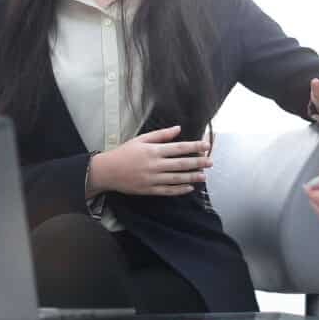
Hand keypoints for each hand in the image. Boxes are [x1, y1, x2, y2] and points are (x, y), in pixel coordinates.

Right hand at [88, 126, 212, 196]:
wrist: (107, 171)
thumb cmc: (124, 152)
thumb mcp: (141, 139)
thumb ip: (161, 135)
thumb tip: (178, 129)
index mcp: (153, 150)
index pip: (179, 148)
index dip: (194, 146)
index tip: (206, 145)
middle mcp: (154, 165)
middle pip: (181, 164)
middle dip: (198, 162)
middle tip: (210, 161)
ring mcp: (152, 179)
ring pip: (176, 178)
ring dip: (192, 177)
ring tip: (204, 176)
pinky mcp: (149, 190)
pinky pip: (168, 191)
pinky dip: (179, 190)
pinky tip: (189, 188)